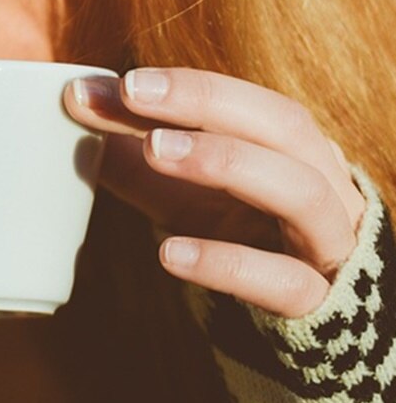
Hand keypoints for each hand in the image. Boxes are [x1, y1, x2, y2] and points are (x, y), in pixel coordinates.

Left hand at [64, 67, 364, 317]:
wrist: (294, 321)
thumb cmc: (232, 235)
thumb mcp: (178, 189)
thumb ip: (130, 148)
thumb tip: (75, 98)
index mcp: (294, 149)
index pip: (247, 102)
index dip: (189, 86)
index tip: (123, 82)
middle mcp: (325, 184)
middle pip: (284, 126)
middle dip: (207, 102)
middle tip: (133, 94)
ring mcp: (327, 244)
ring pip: (299, 192)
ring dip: (225, 161)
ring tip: (154, 150)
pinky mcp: (317, 302)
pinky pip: (282, 280)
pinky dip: (226, 263)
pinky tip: (168, 252)